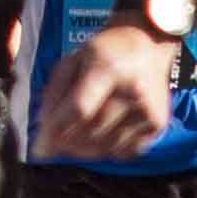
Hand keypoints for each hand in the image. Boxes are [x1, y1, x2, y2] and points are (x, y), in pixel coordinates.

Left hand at [32, 16, 181, 159]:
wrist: (148, 44)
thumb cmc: (106, 51)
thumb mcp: (73, 59)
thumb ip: (54, 93)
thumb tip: (44, 130)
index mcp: (109, 68)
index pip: (80, 110)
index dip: (56, 131)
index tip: (39, 148)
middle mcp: (133, 92)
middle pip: (91, 133)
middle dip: (65, 144)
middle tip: (53, 144)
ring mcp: (148, 111)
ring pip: (105, 148)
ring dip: (82, 151)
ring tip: (73, 140)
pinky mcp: (158, 125)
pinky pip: (123, 153)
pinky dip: (105, 152)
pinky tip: (98, 138)